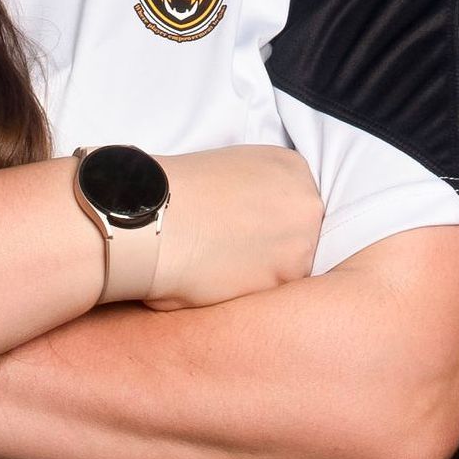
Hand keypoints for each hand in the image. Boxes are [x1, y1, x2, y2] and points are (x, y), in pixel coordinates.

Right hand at [144, 145, 322, 309]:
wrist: (152, 215)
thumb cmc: (178, 189)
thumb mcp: (231, 166)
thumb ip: (260, 188)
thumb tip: (259, 217)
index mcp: (293, 166)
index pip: (298, 202)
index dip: (270, 218)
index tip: (245, 223)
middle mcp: (307, 202)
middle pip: (303, 235)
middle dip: (273, 245)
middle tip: (232, 245)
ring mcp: (301, 243)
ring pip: (292, 267)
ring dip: (262, 272)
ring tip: (221, 263)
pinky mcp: (286, 282)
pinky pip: (274, 292)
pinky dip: (250, 291)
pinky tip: (220, 278)